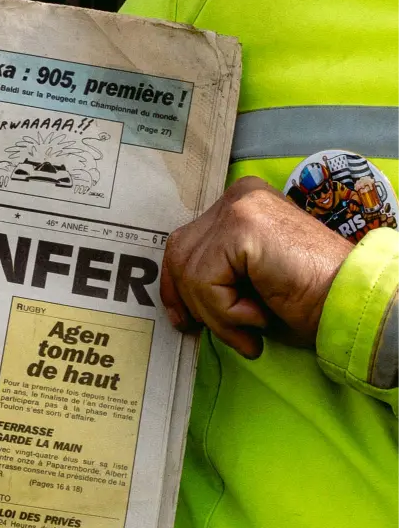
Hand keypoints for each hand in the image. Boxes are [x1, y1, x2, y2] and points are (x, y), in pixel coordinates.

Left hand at [162, 176, 353, 358]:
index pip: (184, 243)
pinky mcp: (243, 227)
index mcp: (242, 204)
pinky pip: (204, 282)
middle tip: (225, 331)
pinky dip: (226, 312)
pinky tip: (260, 316)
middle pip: (179, 254)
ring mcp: (240, 208)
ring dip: (217, 315)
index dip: (177, 286)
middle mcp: (239, 197)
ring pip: (190, 272)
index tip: (185, 320)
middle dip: (190, 301)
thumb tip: (176, 302)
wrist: (352, 305)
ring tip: (252, 327)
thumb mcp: (248, 282)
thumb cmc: (309, 300)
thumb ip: (214, 275)